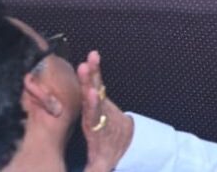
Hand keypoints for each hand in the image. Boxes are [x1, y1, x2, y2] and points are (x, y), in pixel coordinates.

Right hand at [79, 51, 133, 171]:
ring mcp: (103, 105)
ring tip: (91, 57)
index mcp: (98, 130)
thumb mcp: (102, 165)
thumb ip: (94, 169)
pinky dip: (94, 71)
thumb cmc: (109, 154)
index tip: (91, 95)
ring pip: (97, 87)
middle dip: (91, 83)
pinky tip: (92, 57)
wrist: (129, 141)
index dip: (93, 106)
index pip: (95, 117)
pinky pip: (97, 84)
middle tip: (87, 67)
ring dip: (94, 73)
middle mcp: (102, 115)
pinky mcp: (101, 99)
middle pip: (96, 97)